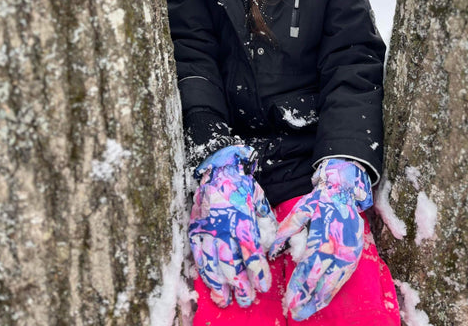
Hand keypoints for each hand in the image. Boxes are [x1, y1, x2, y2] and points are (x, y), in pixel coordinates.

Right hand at [189, 145, 276, 307]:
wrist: (218, 168)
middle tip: (247, 300)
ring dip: (220, 284)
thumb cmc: (241, 186)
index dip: (257, 272)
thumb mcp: (260, 199)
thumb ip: (266, 223)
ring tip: (226, 300)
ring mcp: (207, 229)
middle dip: (240, 284)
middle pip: (231, 262)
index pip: (251, 251)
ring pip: (213, 262)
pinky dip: (204, 272)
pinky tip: (211, 284)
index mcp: (242, 218)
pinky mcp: (195, 229)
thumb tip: (272, 246)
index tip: (264, 286)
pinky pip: (198, 255)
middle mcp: (223, 226)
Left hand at [269, 159, 371, 320]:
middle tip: (295, 314)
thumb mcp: (299, 211)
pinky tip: (321, 300)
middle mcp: (337, 252)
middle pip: (320, 284)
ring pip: (333, 287)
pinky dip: (330, 293)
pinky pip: (341, 281)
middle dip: (307, 301)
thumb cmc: (319, 201)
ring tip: (306, 313)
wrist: (346, 193)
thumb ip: (284, 232)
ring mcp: (348, 257)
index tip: (288, 303)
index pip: (308, 272)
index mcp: (322, 240)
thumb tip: (271, 252)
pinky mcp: (354, 259)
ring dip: (319, 302)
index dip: (298, 289)